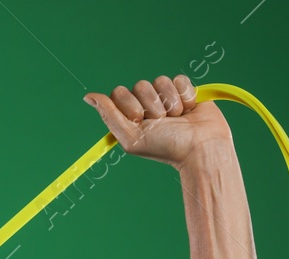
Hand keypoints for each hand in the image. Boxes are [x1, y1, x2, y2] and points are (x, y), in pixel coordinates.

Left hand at [84, 74, 232, 169]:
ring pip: (161, 81)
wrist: (200, 148)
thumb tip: (87, 96)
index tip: (140, 120)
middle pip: (140, 85)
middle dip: (152, 105)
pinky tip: (189, 110)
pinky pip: (180, 80)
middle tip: (162, 123)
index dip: (130, 106)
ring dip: (170, 103)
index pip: (119, 93)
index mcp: (130, 115)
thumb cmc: (166, 147)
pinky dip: (185, 96)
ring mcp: (166, 97)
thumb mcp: (131, 136)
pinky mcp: (185, 91)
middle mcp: (147, 104)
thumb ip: (109, 114)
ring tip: (177, 119)